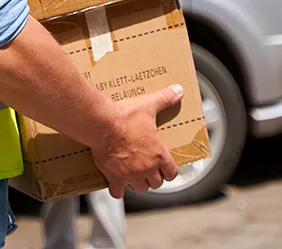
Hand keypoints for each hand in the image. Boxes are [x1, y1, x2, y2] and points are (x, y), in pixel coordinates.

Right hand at [88, 84, 182, 198]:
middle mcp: (147, 168)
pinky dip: (117, 189)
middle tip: (147, 168)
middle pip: (156, 183)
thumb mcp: (148, 105)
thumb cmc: (125, 116)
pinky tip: (116, 183)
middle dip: (153, 177)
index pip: (171, 173)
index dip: (168, 171)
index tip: (164, 167)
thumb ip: (165, 98)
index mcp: (158, 154)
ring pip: (140, 188)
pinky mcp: (114, 177)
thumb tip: (179, 90)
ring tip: (134, 174)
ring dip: (138, 183)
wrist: (102, 124)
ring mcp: (130, 175)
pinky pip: (118, 192)